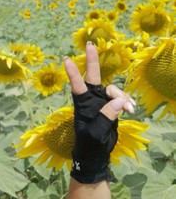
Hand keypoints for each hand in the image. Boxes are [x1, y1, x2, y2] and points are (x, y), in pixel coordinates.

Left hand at [63, 43, 135, 182]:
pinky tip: (131, 110)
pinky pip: (121, 98)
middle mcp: (91, 99)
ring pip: (113, 90)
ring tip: (130, 109)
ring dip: (122, 96)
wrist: (96, 153)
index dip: (73, 73)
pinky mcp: (111, 106)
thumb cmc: (89, 143)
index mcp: (82, 104)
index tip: (66, 59)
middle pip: (93, 76)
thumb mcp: (96, 132)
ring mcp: (102, 101)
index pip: (76, 85)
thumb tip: (119, 102)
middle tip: (90, 44)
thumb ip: (107, 116)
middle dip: (92, 60)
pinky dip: (126, 102)